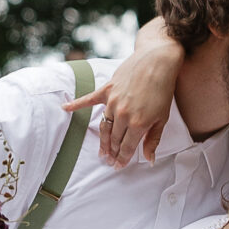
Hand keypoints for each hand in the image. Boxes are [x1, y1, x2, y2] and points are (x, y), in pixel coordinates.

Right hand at [64, 18, 181, 165]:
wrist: (157, 62)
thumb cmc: (163, 90)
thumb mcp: (163, 118)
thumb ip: (153, 140)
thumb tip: (149, 159)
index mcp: (138, 124)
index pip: (127, 147)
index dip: (122, 159)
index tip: (118, 166)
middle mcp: (123, 115)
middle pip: (114, 139)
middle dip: (112, 152)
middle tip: (109, 161)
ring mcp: (113, 102)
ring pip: (104, 126)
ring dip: (103, 140)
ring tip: (102, 151)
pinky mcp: (108, 90)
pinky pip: (89, 100)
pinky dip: (76, 104)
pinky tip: (65, 108)